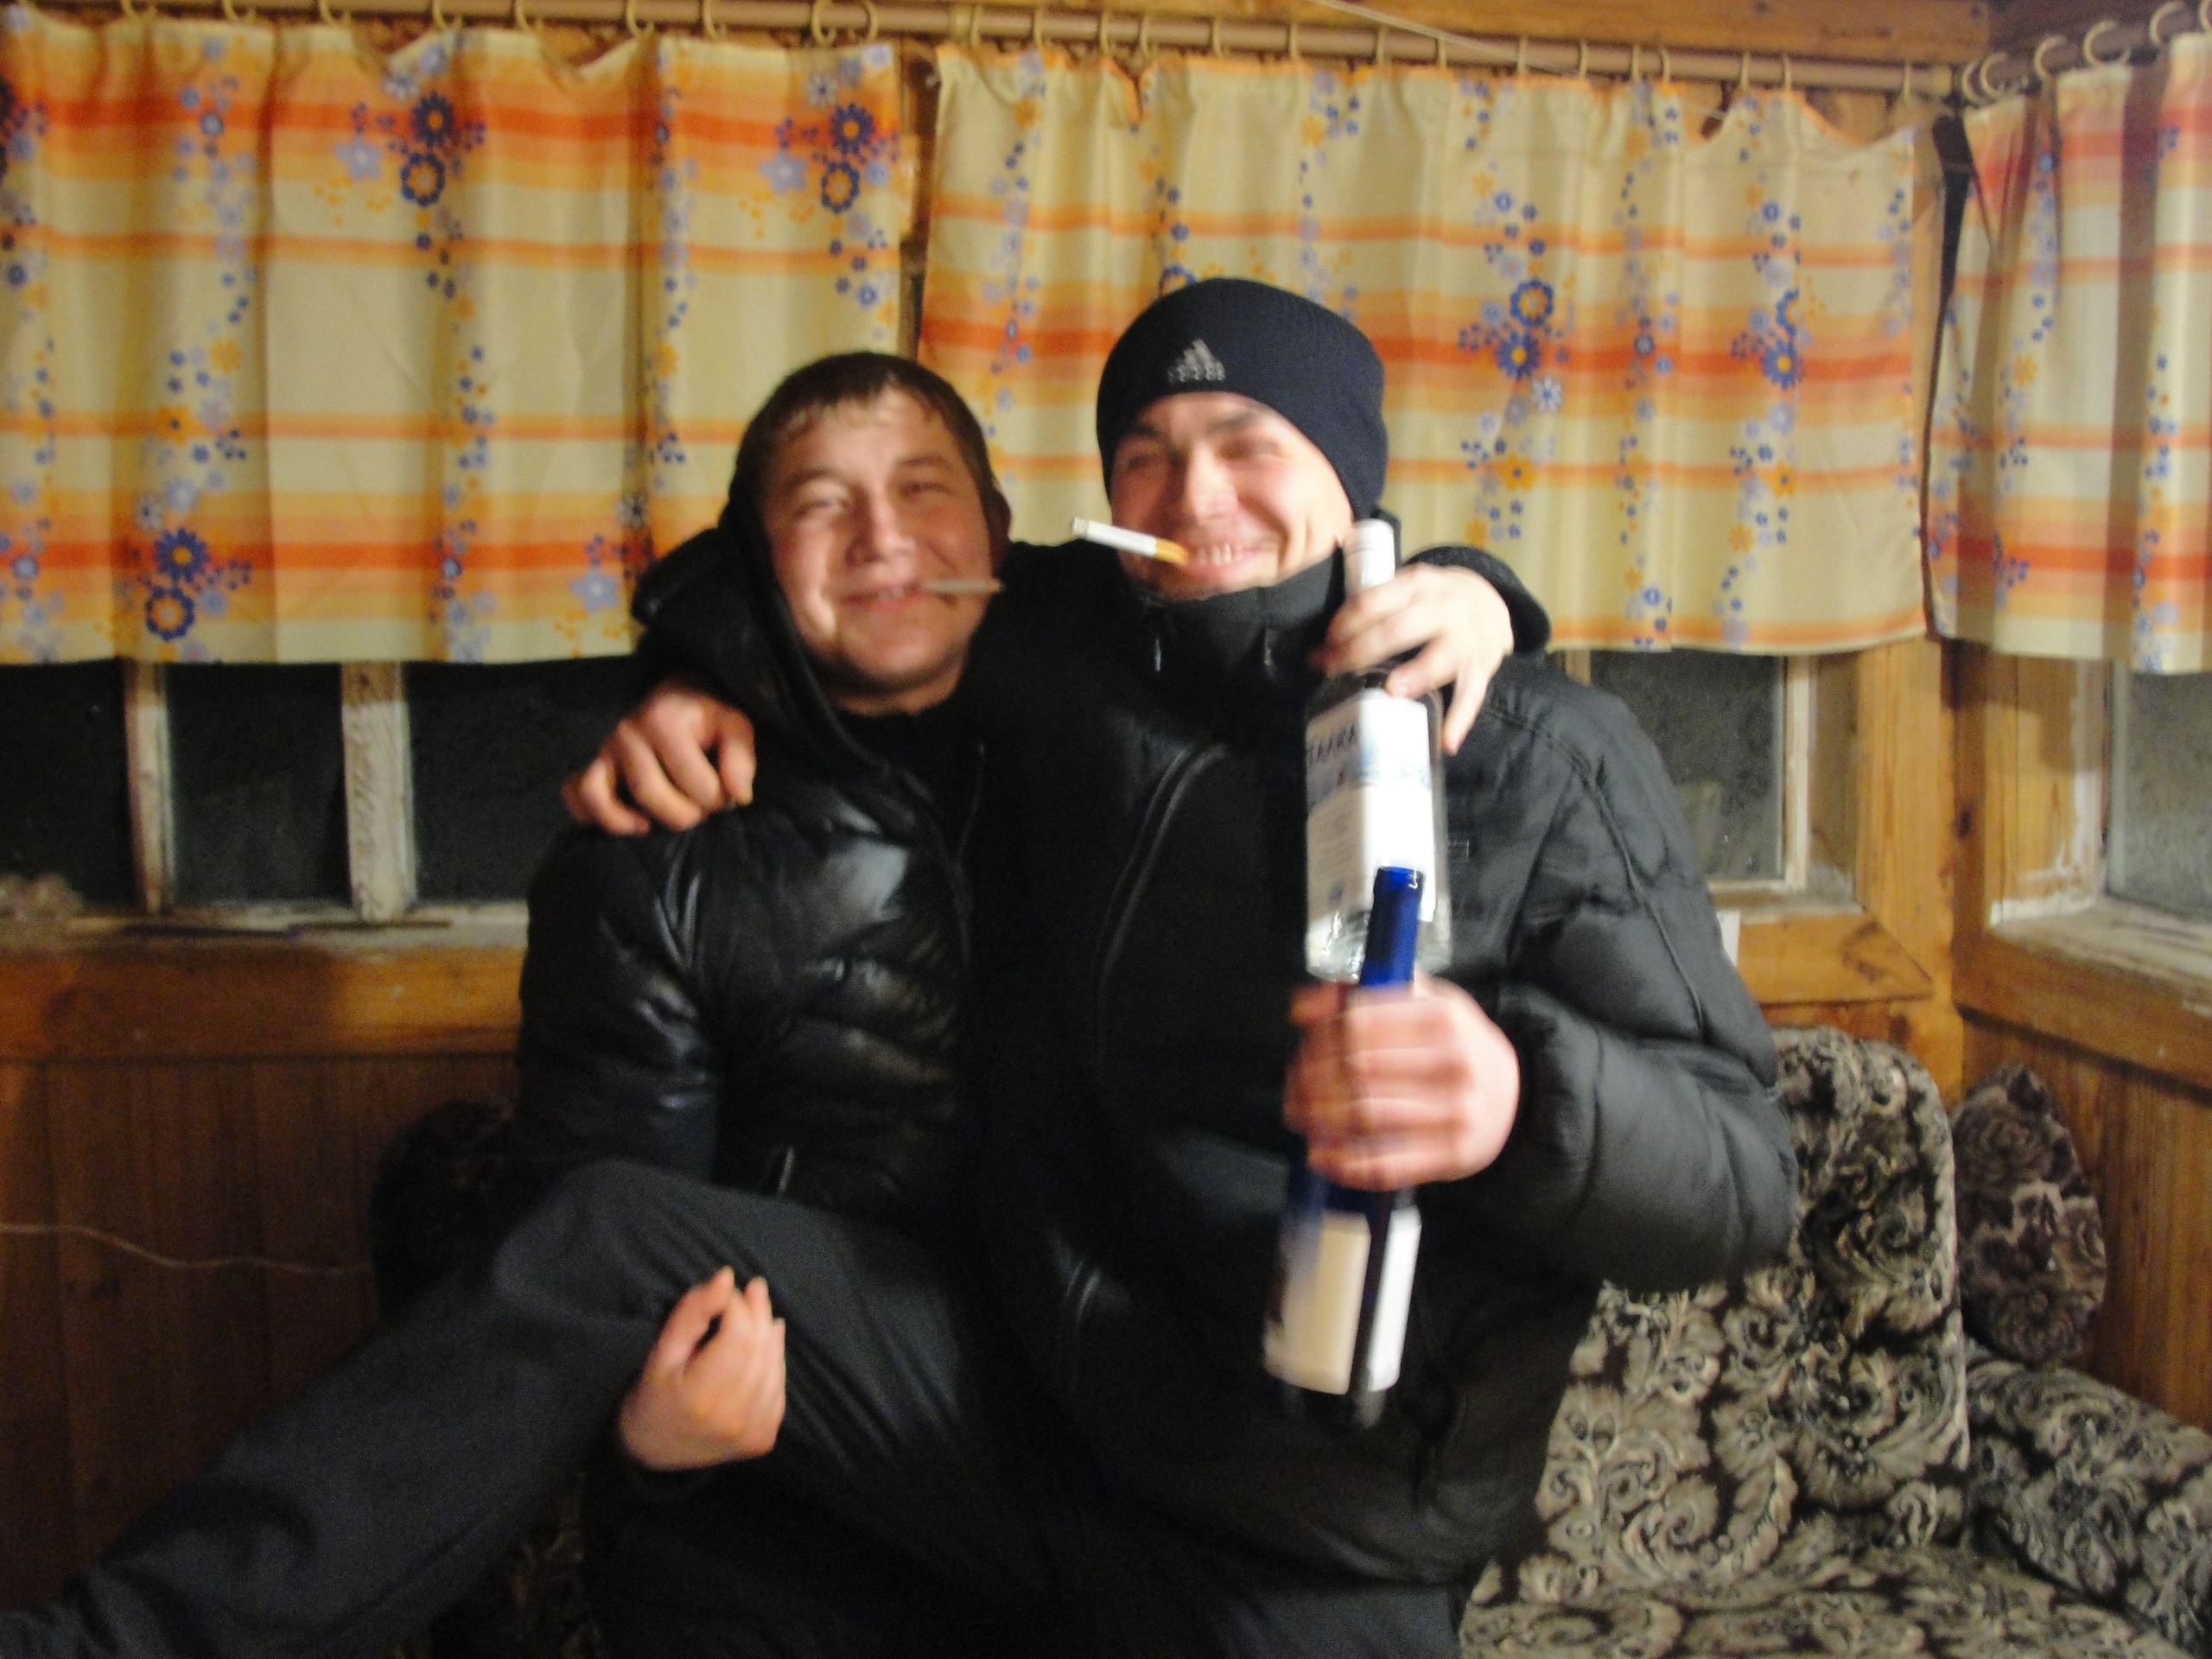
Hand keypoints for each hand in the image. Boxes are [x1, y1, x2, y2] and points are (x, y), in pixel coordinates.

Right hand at [562, 673, 757, 835]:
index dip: (720, 800)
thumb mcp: (735, 727)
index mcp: (663, 721)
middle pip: (650, 795)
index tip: (727, 794)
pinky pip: (576, 794)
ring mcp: (605, 750)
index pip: (697, 785)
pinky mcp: (593, 766)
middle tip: (700, 808)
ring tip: (659, 823)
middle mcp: (627, 733)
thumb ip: (741, 759)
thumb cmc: (708, 718)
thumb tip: (738, 796)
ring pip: (603, 798)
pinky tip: (630, 824)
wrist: (677, 698)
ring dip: (634, 821)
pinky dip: (593, 815)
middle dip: (685, 814)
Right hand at [618, 1267, 786, 1470]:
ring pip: (775, 1365)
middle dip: (758, 1312)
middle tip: (753, 1289)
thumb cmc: (653, 1395)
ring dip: (770, 1334)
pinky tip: (766, 1344)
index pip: (738, 1335)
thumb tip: (726, 1277)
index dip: (737, 1305)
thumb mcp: (662, 1352)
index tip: (725, 1292)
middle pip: (761, 1348)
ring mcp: (755, 1431)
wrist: (655, 1452)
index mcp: (702, 1397)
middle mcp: (734, 1418)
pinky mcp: (765, 1437)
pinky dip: (775, 1360)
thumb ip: (692, 1313)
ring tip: (759, 1311)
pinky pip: (779, 1387)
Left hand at [1284, 974, 1519, 1189]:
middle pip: (1355, 1070)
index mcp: (1443, 1016)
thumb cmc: (1456, 1044)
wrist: (1514, 1096)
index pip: (1359, 1022)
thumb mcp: (1424, 1000)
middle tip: (1295, 1084)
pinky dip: (1344, 1164)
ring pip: (1364, 1117)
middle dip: (1311, 1079)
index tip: (1305, 1045)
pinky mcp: (1450, 1156)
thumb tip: (1301, 1007)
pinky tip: (1322, 1155)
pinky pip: (1385, 1165)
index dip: (1319, 1036)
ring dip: (1318, 1119)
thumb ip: (1362, 994)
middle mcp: (1453, 1063)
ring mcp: (1454, 1113)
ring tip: (1300, 1116)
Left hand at [1313, 566, 1513, 753]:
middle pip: (1398, 628)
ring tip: (1393, 692)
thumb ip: (1374, 611)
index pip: (1372, 601)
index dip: (1343, 625)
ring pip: (1442, 657)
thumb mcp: (1407, 590)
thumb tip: (1320, 652)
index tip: (1324, 647)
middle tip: (1334, 671)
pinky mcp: (1481, 668)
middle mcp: (1443, 607)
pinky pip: (1472, 695)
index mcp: (1417, 585)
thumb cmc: (1432, 602)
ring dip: (1416, 675)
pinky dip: (1461, 719)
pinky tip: (1446, 741)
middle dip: (1361, 651)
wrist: (1490, 603)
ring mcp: (1465, 639)